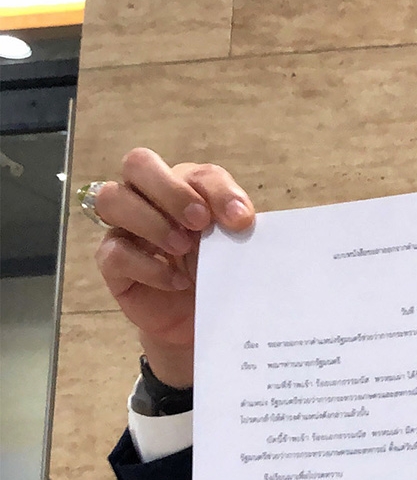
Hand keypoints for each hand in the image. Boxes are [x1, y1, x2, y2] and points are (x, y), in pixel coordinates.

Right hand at [93, 148, 254, 386]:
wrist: (205, 316)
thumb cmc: (220, 270)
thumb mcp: (234, 246)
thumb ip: (236, 227)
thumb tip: (242, 219)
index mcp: (185, 186)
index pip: (196, 173)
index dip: (218, 191)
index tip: (241, 220)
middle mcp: (148, 198)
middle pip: (137, 164)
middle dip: (171, 190)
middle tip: (200, 222)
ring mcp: (124, 227)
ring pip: (110, 199)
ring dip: (151, 221)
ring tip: (182, 248)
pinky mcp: (112, 263)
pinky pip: (114, 253)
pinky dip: (148, 266)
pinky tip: (176, 282)